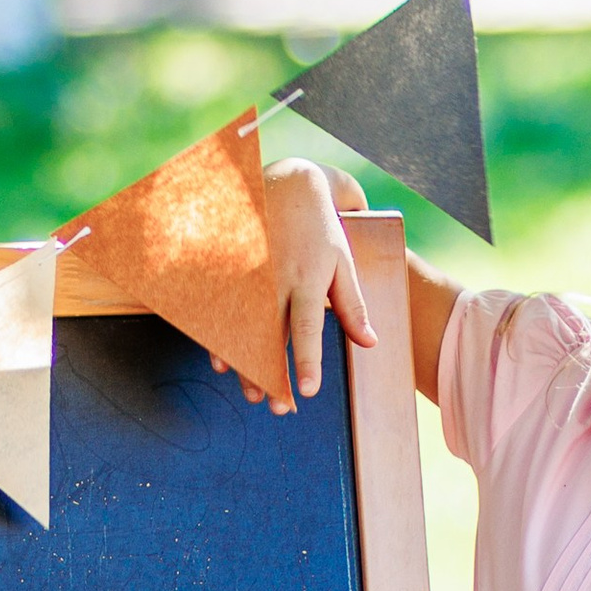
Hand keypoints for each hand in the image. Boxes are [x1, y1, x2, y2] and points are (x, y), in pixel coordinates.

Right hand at [221, 159, 378, 410]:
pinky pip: (222, 310)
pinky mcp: (231, 270)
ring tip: (251, 393)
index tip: (306, 391)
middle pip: (270, 336)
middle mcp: (275, 279)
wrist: (285, 183)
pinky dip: (220, 338)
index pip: (307, 327)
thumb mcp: (343, 262)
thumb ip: (353, 305)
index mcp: (307, 278)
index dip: (306, 359)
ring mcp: (249, 275)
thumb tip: (370, 343)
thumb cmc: (320, 229)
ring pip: (243, 329)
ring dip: (246, 365)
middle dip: (272, 374)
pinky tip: (222, 362)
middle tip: (277, 408)